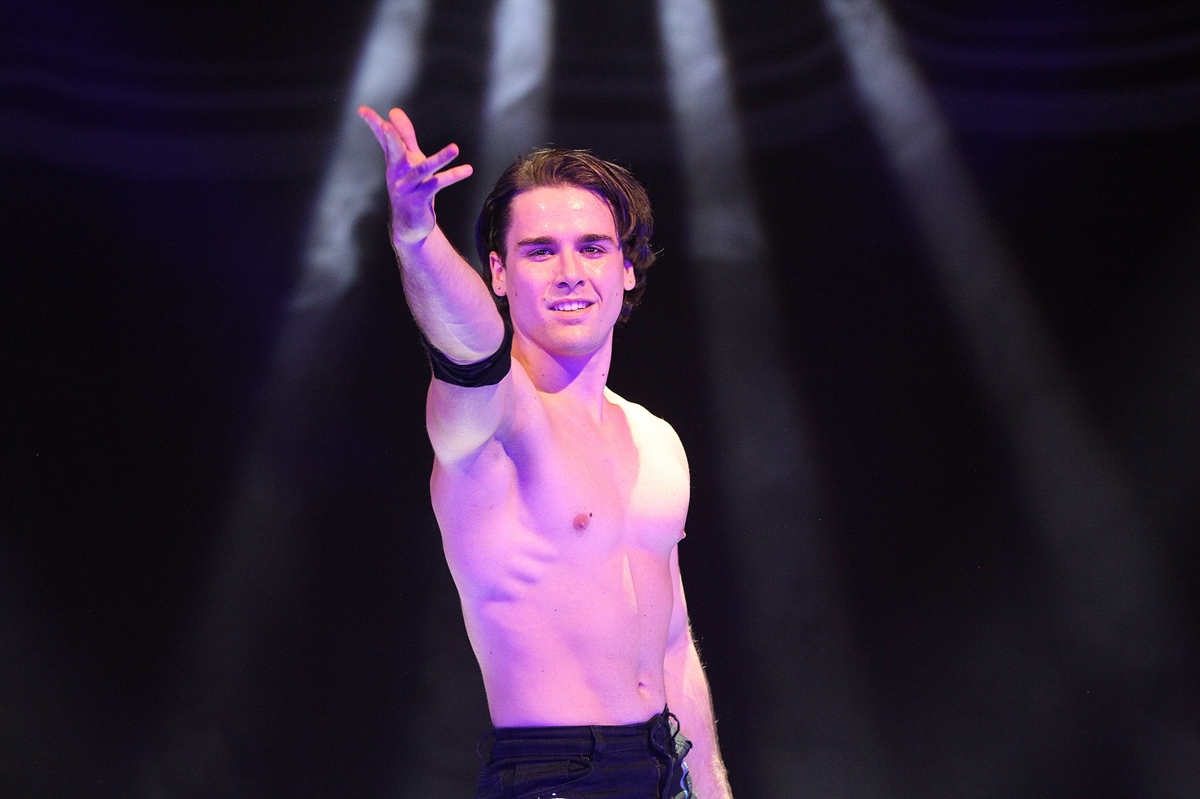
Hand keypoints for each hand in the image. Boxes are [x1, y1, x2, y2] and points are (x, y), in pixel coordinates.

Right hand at [358, 106, 472, 245]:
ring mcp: (407, 188)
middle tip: (388, 125)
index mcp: (394, 161)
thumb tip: (394, 111)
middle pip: (394, 152)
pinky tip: (467, 170)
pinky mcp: (418, 200)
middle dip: (392, 139)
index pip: (382, 139)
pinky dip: (452, 177)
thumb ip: (404, 136)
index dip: (373, 124)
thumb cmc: (410, 188)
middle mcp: (397, 173)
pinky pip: (437, 185)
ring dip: (440, 158)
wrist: (410, 226)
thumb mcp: (408, 160)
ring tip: (455, 148)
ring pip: (422, 170)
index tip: (362, 109)